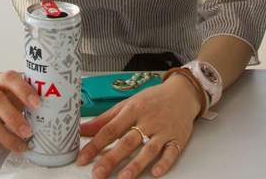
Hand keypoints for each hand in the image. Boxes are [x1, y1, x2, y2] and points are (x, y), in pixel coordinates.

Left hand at [76, 74, 197, 178]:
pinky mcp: (178, 139)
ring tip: (124, 178)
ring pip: (149, 149)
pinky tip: (156, 172)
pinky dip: (164, 162)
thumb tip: (83, 130)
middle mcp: (148, 120)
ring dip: (136, 164)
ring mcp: (163, 131)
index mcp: (133, 109)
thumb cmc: (152, 100)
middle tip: (98, 173)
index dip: (95, 145)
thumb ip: (105, 119)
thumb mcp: (127, 105)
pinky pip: (172, 152)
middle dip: (111, 158)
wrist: (182, 93)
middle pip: (127, 141)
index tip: (82, 158)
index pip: (110, 129)